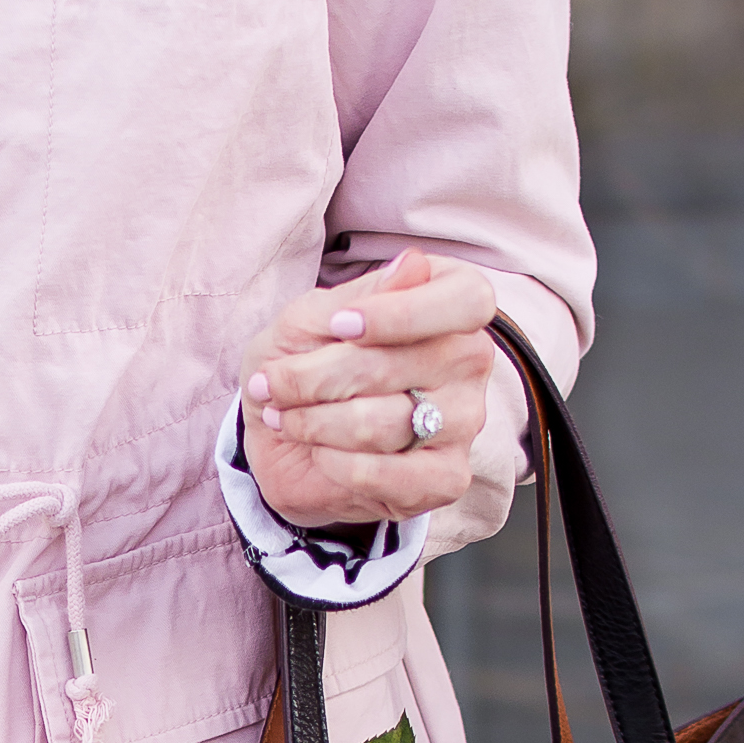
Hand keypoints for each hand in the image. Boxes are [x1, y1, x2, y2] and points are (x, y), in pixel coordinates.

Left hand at [238, 249, 496, 527]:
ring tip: (285, 417)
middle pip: (401, 364)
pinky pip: (387, 473)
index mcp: (454, 303)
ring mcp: (464, 422)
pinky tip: (318, 452)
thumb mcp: (313, 317)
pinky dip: (335, 463)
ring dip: (315, 422)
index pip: (466, 301)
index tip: (341, 326)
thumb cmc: (305, 359)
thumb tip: (415, 264)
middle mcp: (471, 361)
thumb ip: (362, 293)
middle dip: (317, 377)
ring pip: (385, 422)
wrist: (284, 435)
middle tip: (272, 384)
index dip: (401, 314)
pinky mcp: (445, 478)